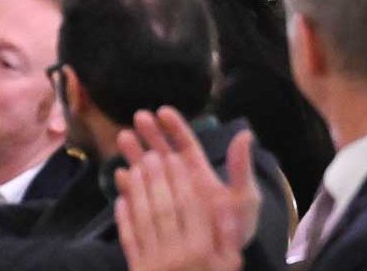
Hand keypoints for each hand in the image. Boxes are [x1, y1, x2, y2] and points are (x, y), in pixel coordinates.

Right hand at [116, 107, 260, 251]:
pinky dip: (130, 186)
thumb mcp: (244, 196)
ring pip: (147, 170)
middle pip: (162, 151)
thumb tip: (245, 134)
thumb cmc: (237, 225)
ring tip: (123, 138)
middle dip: (151, 134)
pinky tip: (122, 175)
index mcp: (200, 171)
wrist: (222, 255)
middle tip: (138, 117)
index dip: (174, 127)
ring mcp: (165, 196)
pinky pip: (139, 197)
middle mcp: (180, 179)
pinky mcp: (155, 214)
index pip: (185, 143)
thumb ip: (241, 168)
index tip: (163, 112)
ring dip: (135, 154)